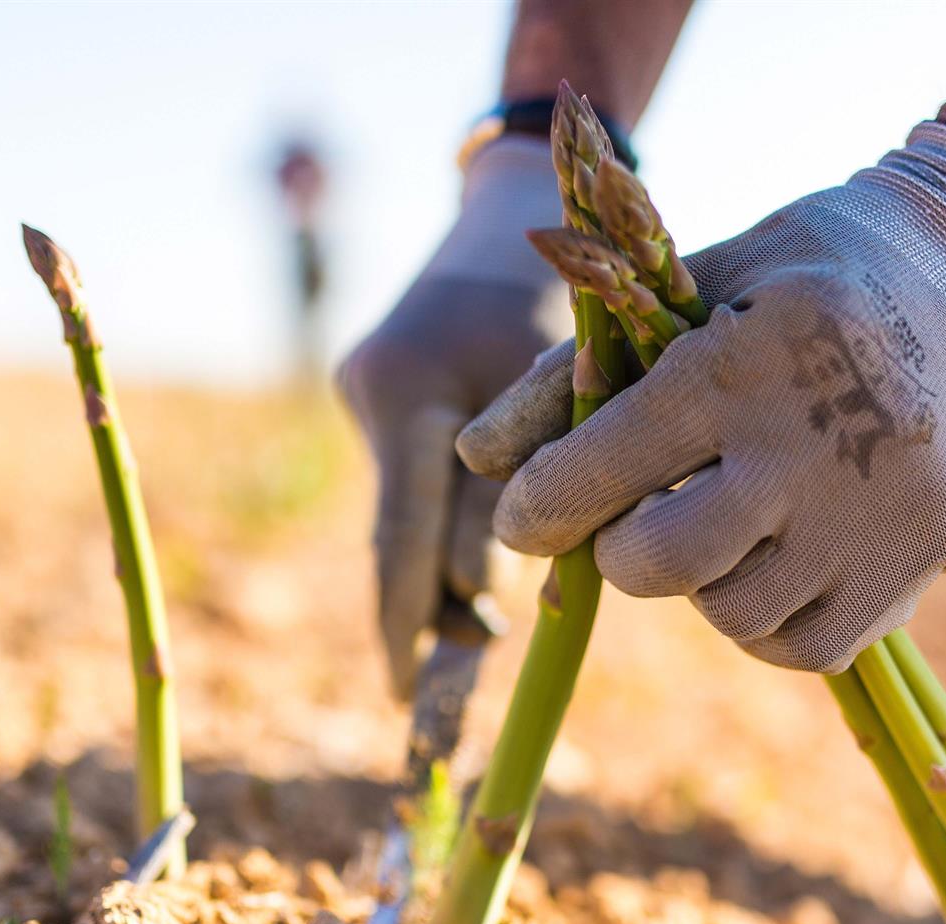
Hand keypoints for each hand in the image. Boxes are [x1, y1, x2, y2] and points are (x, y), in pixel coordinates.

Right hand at [337, 137, 568, 697]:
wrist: (525, 205)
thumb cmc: (578, 292)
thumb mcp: (575, 386)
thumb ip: (540, 483)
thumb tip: (494, 594)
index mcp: (410, 388)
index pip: (405, 532)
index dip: (411, 618)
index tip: (410, 693)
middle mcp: (375, 389)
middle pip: (391, 536)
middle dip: (414, 615)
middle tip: (418, 696)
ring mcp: (367, 386)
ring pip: (403, 514)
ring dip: (435, 577)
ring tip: (462, 645)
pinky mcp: (377, 387)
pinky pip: (411, 480)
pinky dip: (441, 528)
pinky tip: (464, 581)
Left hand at [457, 122, 945, 672]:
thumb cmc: (802, 269)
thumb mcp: (692, 282)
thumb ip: (580, 370)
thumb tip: (473, 457)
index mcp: (749, 360)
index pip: (611, 464)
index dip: (543, 506)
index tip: (524, 518)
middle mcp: (818, 444)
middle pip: (666, 563)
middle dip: (621, 553)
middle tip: (632, 522)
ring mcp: (881, 512)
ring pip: (734, 617)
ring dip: (699, 585)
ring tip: (721, 522)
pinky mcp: (924, 557)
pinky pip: (809, 648)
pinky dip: (767, 623)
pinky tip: (769, 561)